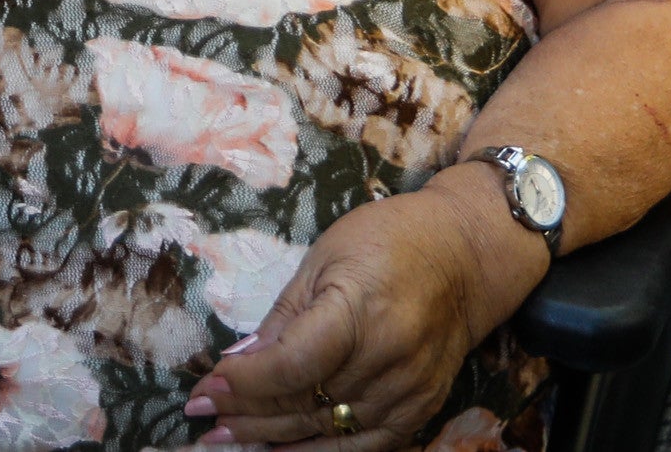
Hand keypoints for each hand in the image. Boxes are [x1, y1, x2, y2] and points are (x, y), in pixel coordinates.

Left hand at [187, 184, 538, 449]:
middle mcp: (388, 358)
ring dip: (272, 438)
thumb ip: (283, 316)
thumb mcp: (324, 257)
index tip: (205, 389)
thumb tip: (238, 362)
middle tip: (204, 417)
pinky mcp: (421, 408)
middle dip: (246, 415)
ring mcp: (409, 390)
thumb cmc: (389, 239)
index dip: (244, 385)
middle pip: (305, 404)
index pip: (292, 366)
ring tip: (227, 439)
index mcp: (359, 310)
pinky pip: (366, 446)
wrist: (466, 255)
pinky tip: (282, 451)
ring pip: (329, 430)